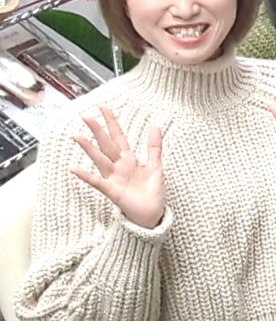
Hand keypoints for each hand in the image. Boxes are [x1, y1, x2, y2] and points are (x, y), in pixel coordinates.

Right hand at [72, 106, 164, 228]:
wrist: (151, 213)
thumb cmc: (151, 191)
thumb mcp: (156, 166)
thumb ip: (154, 147)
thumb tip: (154, 125)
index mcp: (129, 158)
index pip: (118, 136)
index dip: (112, 122)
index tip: (103, 107)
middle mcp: (118, 166)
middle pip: (106, 144)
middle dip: (98, 130)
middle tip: (86, 115)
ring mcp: (113, 178)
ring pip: (100, 159)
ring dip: (89, 148)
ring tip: (77, 136)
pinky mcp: (113, 191)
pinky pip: (98, 182)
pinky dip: (87, 176)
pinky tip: (75, 169)